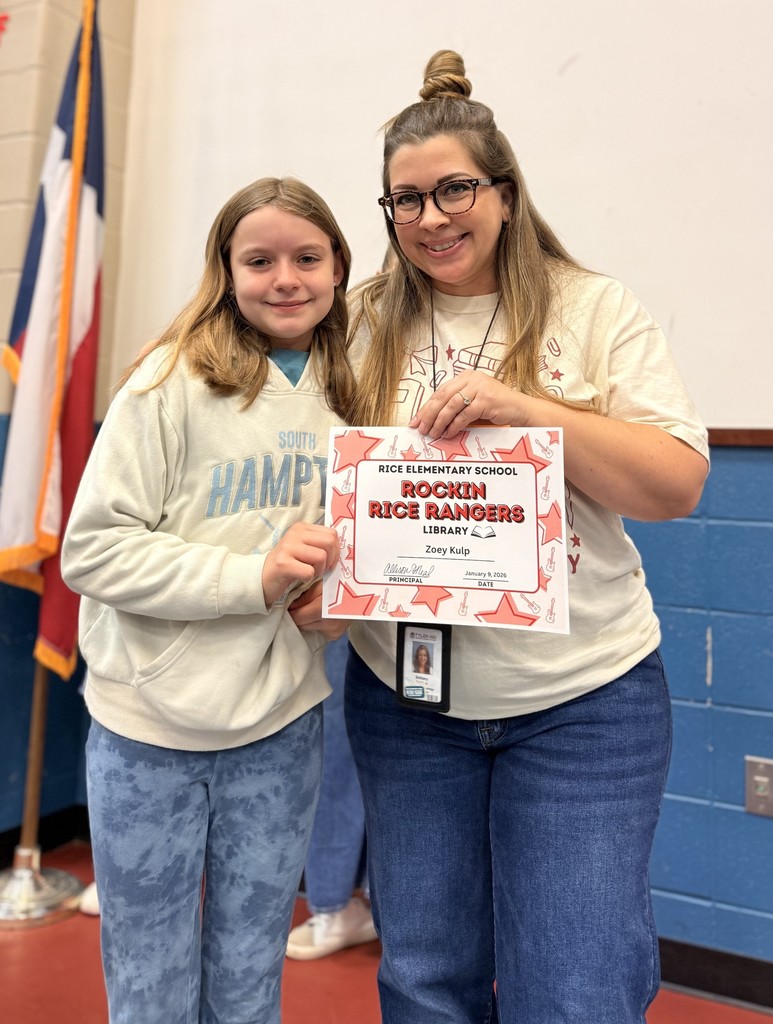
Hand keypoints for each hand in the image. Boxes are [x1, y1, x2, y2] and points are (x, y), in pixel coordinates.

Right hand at [262, 523, 338, 606]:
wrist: (262, 577)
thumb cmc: (288, 564)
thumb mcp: (304, 548)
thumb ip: (320, 544)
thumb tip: (342, 548)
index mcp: (302, 527)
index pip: (332, 534)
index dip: (335, 550)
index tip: (327, 561)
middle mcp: (294, 533)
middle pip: (330, 543)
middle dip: (330, 560)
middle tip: (320, 569)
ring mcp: (287, 547)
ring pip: (321, 557)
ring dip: (319, 571)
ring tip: (307, 572)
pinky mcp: (283, 563)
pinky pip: (309, 572)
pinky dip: (308, 579)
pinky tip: (299, 578)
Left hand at [289, 580, 349, 637]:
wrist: (363, 594)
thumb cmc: (341, 584)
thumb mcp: (321, 584)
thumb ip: (304, 596)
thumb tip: (290, 605)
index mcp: (323, 610)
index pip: (297, 617)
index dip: (292, 610)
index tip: (289, 604)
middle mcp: (328, 624)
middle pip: (302, 625)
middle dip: (299, 616)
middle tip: (299, 606)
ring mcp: (333, 632)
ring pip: (309, 628)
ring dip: (307, 620)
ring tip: (310, 609)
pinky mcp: (335, 635)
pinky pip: (318, 631)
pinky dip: (316, 624)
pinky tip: (321, 615)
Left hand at [409, 370, 529, 437]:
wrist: (520, 409)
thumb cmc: (495, 408)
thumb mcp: (473, 402)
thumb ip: (455, 406)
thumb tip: (432, 420)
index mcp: (466, 376)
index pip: (440, 391)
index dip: (426, 407)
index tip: (416, 420)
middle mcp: (471, 378)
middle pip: (442, 396)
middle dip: (429, 414)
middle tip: (421, 428)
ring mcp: (479, 388)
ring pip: (451, 405)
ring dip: (440, 421)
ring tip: (433, 433)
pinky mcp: (486, 400)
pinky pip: (464, 415)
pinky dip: (454, 426)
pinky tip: (448, 433)